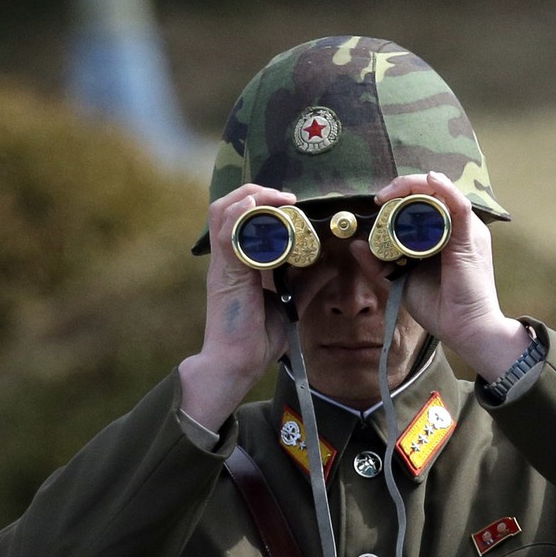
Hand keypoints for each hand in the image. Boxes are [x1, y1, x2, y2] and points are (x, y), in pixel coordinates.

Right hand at [179, 184, 327, 428]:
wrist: (236, 365)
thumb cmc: (256, 339)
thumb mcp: (291, 304)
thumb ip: (307, 283)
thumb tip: (331, 264)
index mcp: (240, 262)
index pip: (242, 218)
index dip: (263, 202)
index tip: (293, 202)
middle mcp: (228, 258)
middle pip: (228, 207)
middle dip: (257, 191)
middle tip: (288, 196)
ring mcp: (224, 264)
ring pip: (223, 212)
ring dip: (251, 197)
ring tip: (278, 197)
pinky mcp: (225, 274)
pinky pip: (227, 234)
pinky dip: (240, 215)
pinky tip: (257, 206)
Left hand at [373, 173, 528, 379]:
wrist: (465, 328)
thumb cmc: (441, 307)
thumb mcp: (401, 280)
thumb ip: (379, 263)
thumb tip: (356, 244)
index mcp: (443, 235)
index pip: (423, 203)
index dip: (399, 197)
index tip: (377, 204)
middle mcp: (456, 228)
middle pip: (431, 193)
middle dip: (402, 188)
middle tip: (380, 198)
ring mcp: (466, 230)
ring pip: (442, 193)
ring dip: (414, 186)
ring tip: (391, 192)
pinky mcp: (470, 237)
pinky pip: (459, 204)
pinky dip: (445, 189)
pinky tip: (429, 180)